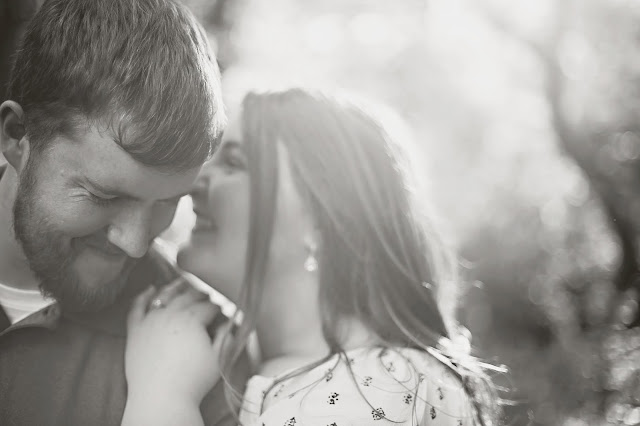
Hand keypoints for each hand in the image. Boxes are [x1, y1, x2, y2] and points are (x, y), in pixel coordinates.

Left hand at [125, 279, 225, 406]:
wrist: (161, 397)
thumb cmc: (192, 380)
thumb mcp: (218, 358)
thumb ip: (226, 336)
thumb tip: (230, 322)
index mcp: (192, 319)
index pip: (208, 306)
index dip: (218, 308)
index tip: (223, 310)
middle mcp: (171, 314)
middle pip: (188, 297)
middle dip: (201, 295)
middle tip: (207, 297)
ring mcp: (151, 320)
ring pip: (165, 296)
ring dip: (176, 288)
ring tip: (184, 285)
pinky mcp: (135, 330)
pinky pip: (137, 307)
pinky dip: (144, 296)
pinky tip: (150, 289)